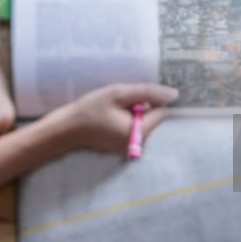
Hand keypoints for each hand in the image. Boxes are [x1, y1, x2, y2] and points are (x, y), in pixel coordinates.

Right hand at [52, 83, 178, 154]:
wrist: (66, 129)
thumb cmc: (90, 110)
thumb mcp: (118, 94)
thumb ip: (148, 93)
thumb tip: (175, 94)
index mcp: (140, 132)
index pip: (162, 111)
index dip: (150, 99)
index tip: (133, 96)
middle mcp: (139, 145)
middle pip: (153, 118)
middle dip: (140, 107)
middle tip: (119, 104)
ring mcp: (131, 149)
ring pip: (143, 123)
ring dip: (132, 113)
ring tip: (112, 111)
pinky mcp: (123, 148)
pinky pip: (133, 130)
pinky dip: (125, 121)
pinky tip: (110, 118)